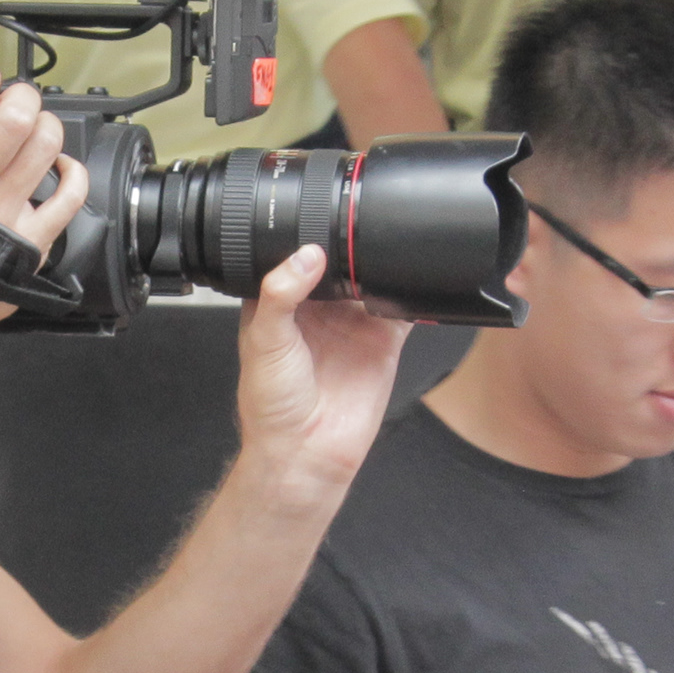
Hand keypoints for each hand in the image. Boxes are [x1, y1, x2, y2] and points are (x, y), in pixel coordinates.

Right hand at [0, 61, 88, 342]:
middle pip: (18, 114)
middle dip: (20, 95)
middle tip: (11, 101)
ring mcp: (6, 211)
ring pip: (47, 144)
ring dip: (45, 126)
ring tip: (31, 131)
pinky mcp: (31, 239)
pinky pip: (70, 195)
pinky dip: (72, 172)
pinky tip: (57, 167)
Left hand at [231, 243, 410, 512]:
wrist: (305, 453)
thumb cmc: (272, 406)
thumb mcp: (264, 340)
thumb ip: (280, 293)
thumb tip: (306, 255)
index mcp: (280, 304)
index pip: (293, 258)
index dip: (302, 239)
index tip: (315, 220)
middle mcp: (317, 312)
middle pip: (338, 264)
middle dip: (348, 247)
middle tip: (355, 229)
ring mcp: (352, 325)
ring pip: (371, 280)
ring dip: (379, 264)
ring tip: (381, 249)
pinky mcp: (383, 342)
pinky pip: (402, 309)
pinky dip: (409, 293)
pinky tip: (408, 279)